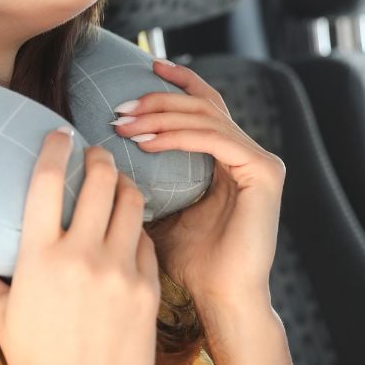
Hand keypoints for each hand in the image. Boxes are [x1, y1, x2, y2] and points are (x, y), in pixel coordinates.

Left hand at [112, 59, 285, 303]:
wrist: (221, 298)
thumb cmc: (190, 262)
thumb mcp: (160, 210)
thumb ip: (146, 179)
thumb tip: (101, 157)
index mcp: (229, 157)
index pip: (205, 105)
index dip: (178, 82)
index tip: (146, 66)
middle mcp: (249, 153)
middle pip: (202, 105)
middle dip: (158, 100)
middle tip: (120, 108)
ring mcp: (260, 161)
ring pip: (206, 117)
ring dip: (161, 116)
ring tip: (124, 124)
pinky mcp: (263, 172)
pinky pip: (216, 139)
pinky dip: (179, 136)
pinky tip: (147, 143)